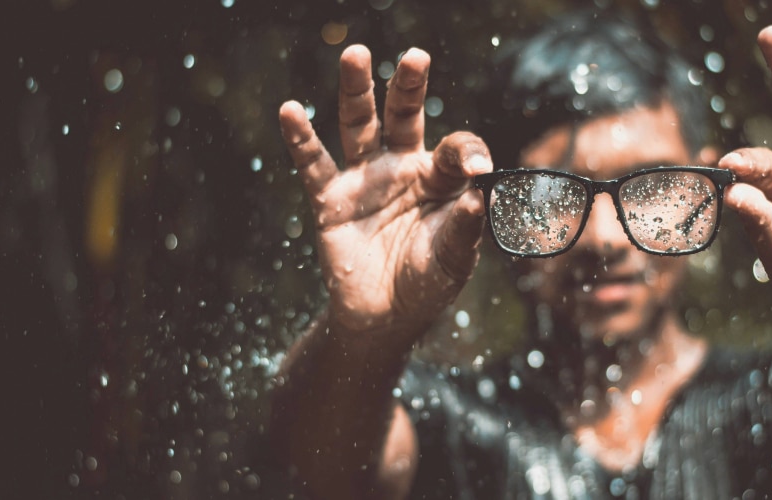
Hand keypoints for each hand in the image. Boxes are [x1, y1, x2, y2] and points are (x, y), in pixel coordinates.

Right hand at [278, 45, 491, 340]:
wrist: (385, 318)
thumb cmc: (427, 284)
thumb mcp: (454, 259)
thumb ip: (466, 228)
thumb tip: (480, 196)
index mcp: (441, 179)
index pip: (457, 150)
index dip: (468, 154)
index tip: (479, 169)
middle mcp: (402, 168)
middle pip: (404, 115)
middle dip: (409, 86)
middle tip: (416, 56)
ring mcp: (365, 179)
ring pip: (358, 125)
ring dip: (356, 91)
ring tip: (356, 55)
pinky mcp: (331, 199)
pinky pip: (314, 165)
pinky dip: (301, 139)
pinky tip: (290, 111)